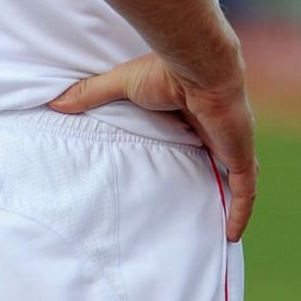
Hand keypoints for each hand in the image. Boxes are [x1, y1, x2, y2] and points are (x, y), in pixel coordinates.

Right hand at [48, 54, 257, 241]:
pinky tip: (231, 235)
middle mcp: (216, 129)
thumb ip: (92, 94)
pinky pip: (245, 190)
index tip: (181, 171)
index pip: (198, 136)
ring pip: (237, 178)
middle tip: (202, 204)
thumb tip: (56, 102)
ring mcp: (231, 143)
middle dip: (216, 178)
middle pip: (220, 159)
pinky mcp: (239, 154)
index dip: (194, 152)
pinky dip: (241, 211)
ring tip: (220, 226)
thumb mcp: (121, 85)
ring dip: (232, 199)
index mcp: (193, 112)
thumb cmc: (163, 71)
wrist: (197, 64)